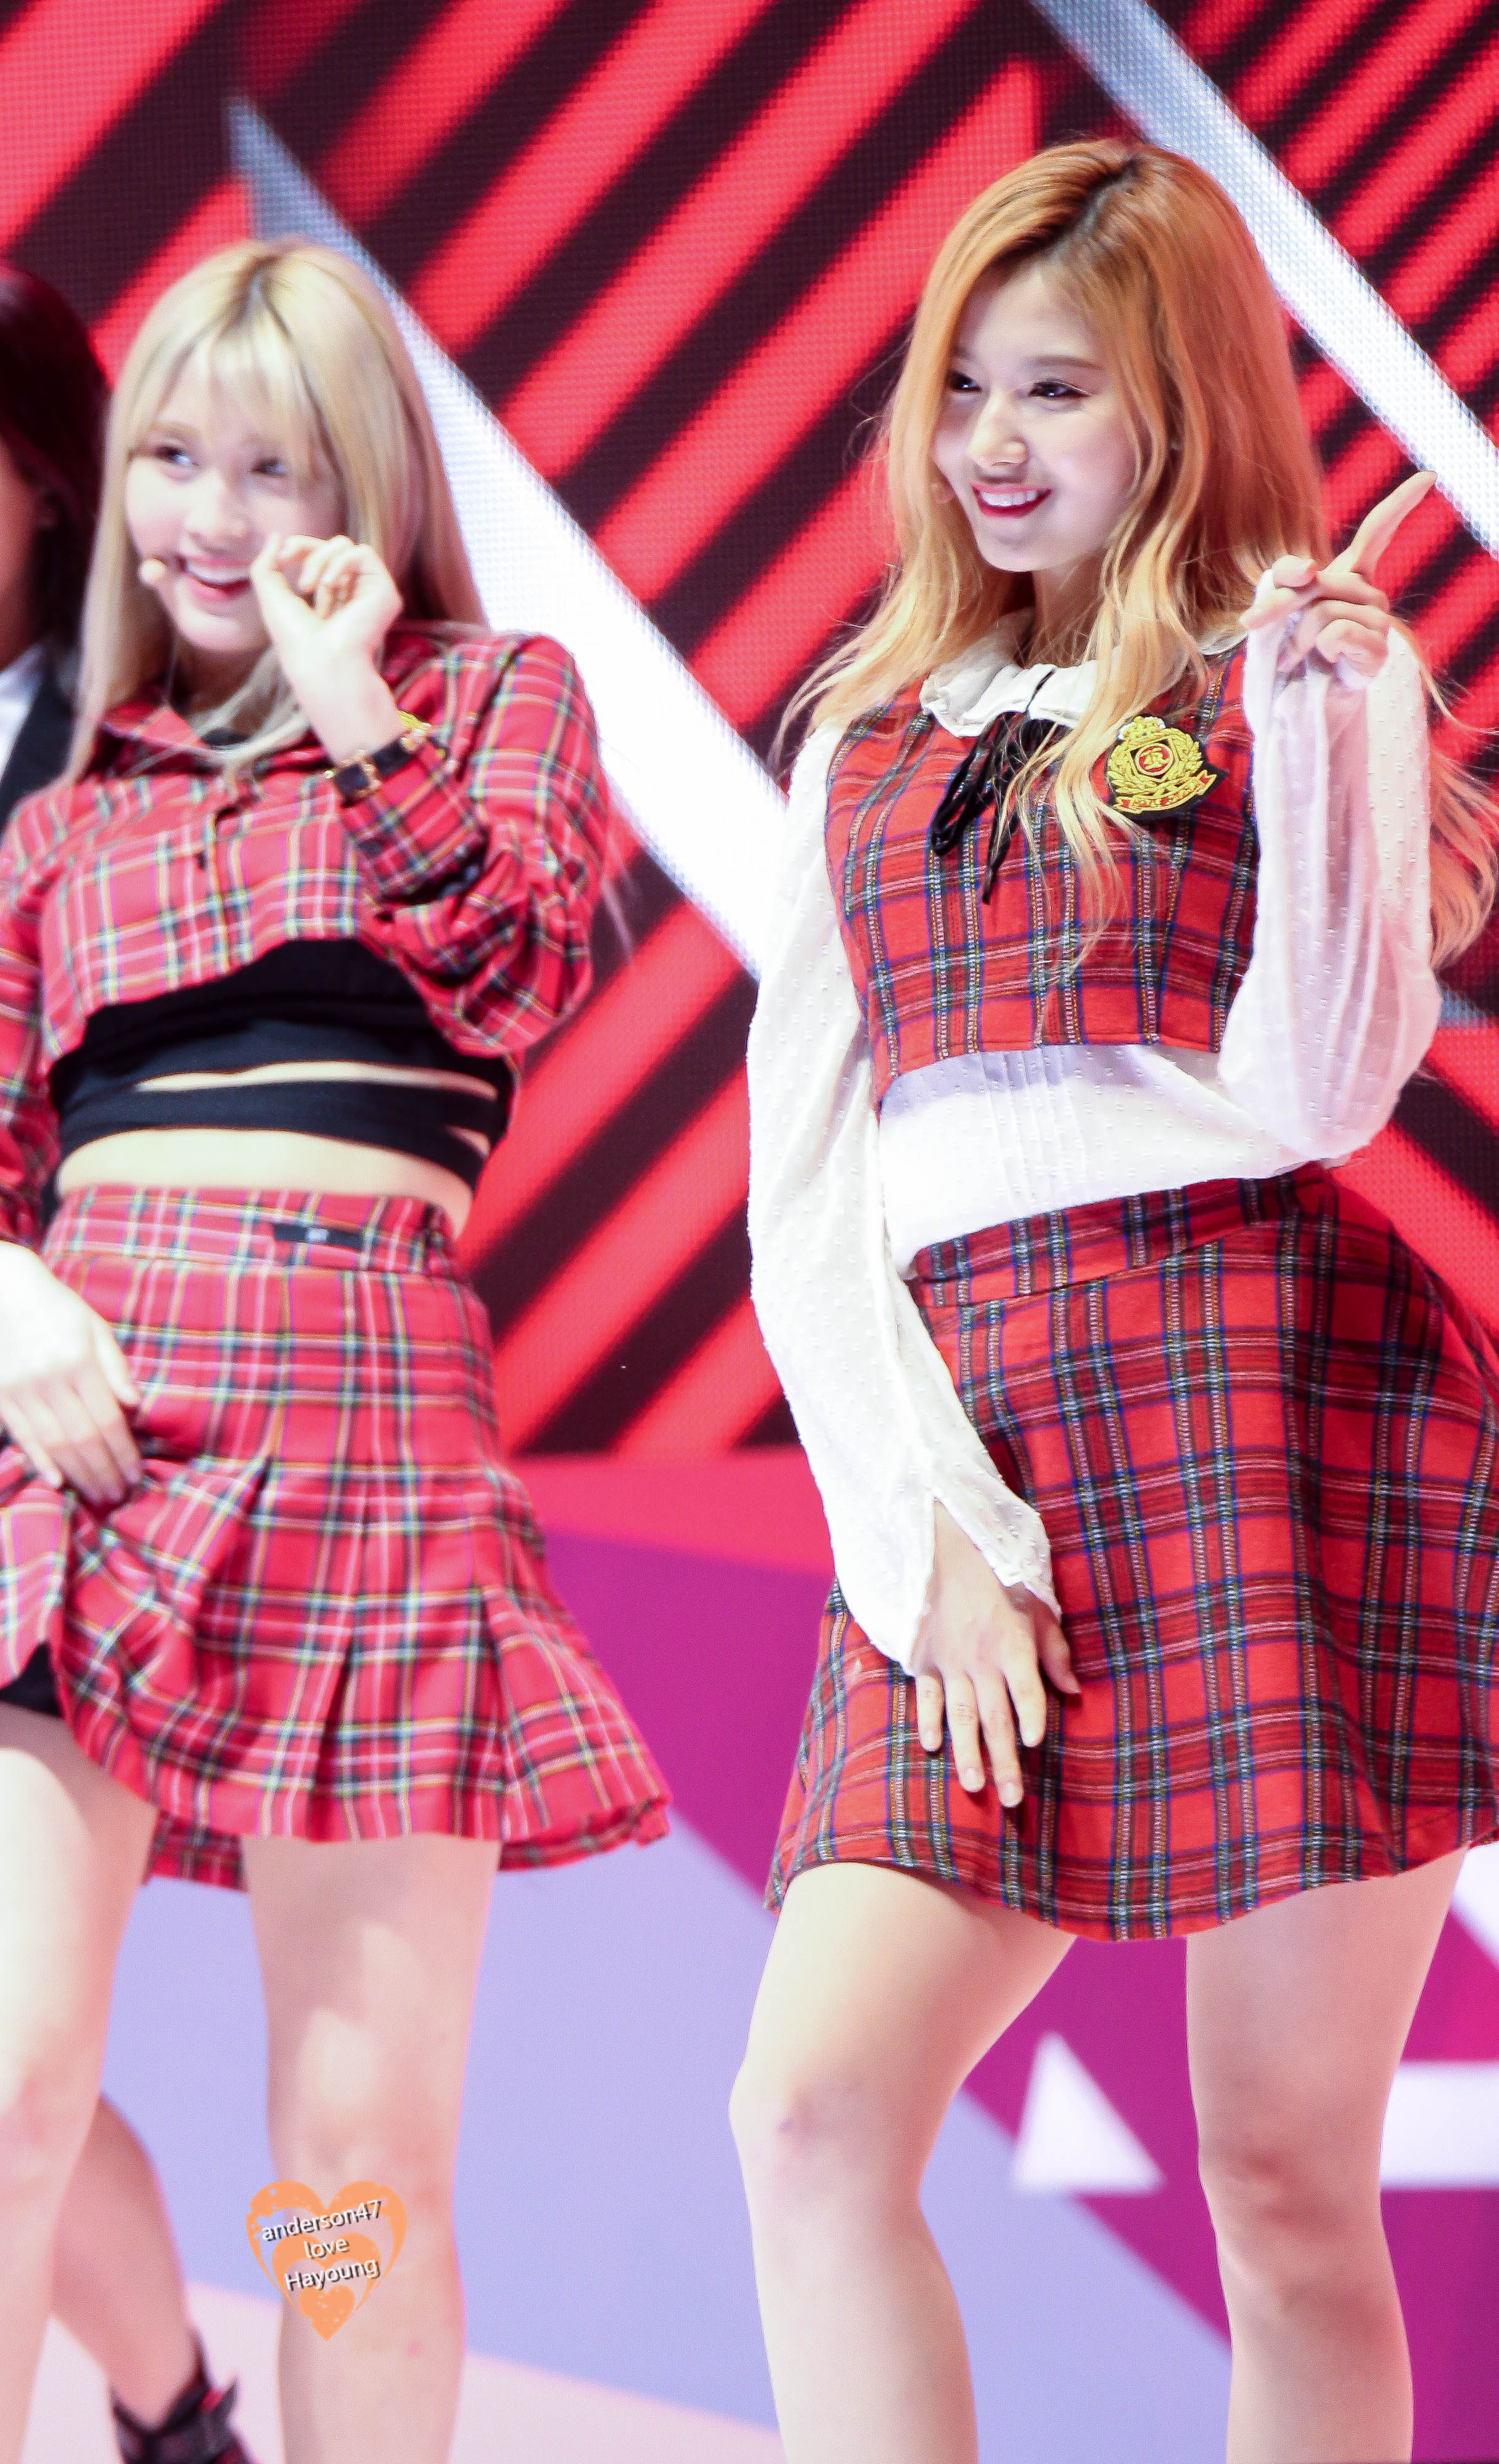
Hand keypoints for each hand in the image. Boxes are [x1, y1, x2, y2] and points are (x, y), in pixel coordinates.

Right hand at [0, 1245, 140, 1507]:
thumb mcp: (94, 1328)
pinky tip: (58, 1482)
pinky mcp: (1, 1396)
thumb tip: (135, 1405)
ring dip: (79, 1475)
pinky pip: (23, 1435)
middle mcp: (49, 1378)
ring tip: (97, 1495)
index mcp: (79, 1361)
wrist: (4, 1291)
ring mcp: (21, 1389)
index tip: (135, 1475)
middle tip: (119, 1496)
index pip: (108, 1420)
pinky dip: (41, 1461)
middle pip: (83, 1438)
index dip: (124, 1453)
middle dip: (104, 1472)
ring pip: (54, 1444)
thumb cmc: (58, 1309)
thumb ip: (115, 1366)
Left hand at [248, 533, 404, 761]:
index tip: (281, 557)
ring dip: (320, 561)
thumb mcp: (270, 595)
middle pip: (333, 545)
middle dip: (308, 552)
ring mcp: (370, 591)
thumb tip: (277, 536)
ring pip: (346, 546)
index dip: (300, 546)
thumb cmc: (295, 639)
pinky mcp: (385, 592)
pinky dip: (340, 563)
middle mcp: (353, 591)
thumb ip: (266, 565)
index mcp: (332, 595)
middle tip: (297, 579)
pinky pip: (364, 553)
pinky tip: (330, 585)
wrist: (319, 661)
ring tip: (310, 588)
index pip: (321, 553)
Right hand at [912, 1504, 1078, 1803]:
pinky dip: (929, 1721)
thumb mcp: (1038, 1609)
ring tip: (975, 1786)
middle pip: (996, 1718)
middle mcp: (982, 1660)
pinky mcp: (925, 1659)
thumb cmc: (1000, 1581)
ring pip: (961, 1716)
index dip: (1031, 1715)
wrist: (945, 1550)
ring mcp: (951, 1662)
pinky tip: (932, 1747)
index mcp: (1014, 1646)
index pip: (1026, 1690)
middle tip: (1012, 1799)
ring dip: (968, 1754)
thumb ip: (1055, 1652)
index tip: (1035, 1744)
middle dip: (1005, 1760)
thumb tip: (1074, 1692)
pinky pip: (927, 1696)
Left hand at [1242, 470, 1434, 677]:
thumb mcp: (1275, 606)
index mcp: (1351, 576)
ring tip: (1292, 657)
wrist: (1290, 704)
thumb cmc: (1286, 653)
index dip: (1401, 503)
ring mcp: (1378, 623)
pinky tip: (1321, 663)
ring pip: (1324, 610)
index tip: (1429, 476)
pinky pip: (1339, 633)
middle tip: (1252, 623)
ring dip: (1295, 637)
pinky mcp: (1377, 651)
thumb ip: (1285, 576)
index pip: (1378, 531)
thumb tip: (1311, 569)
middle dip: (1278, 603)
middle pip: (1320, 580)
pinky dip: (1317, 649)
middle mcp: (1370, 595)